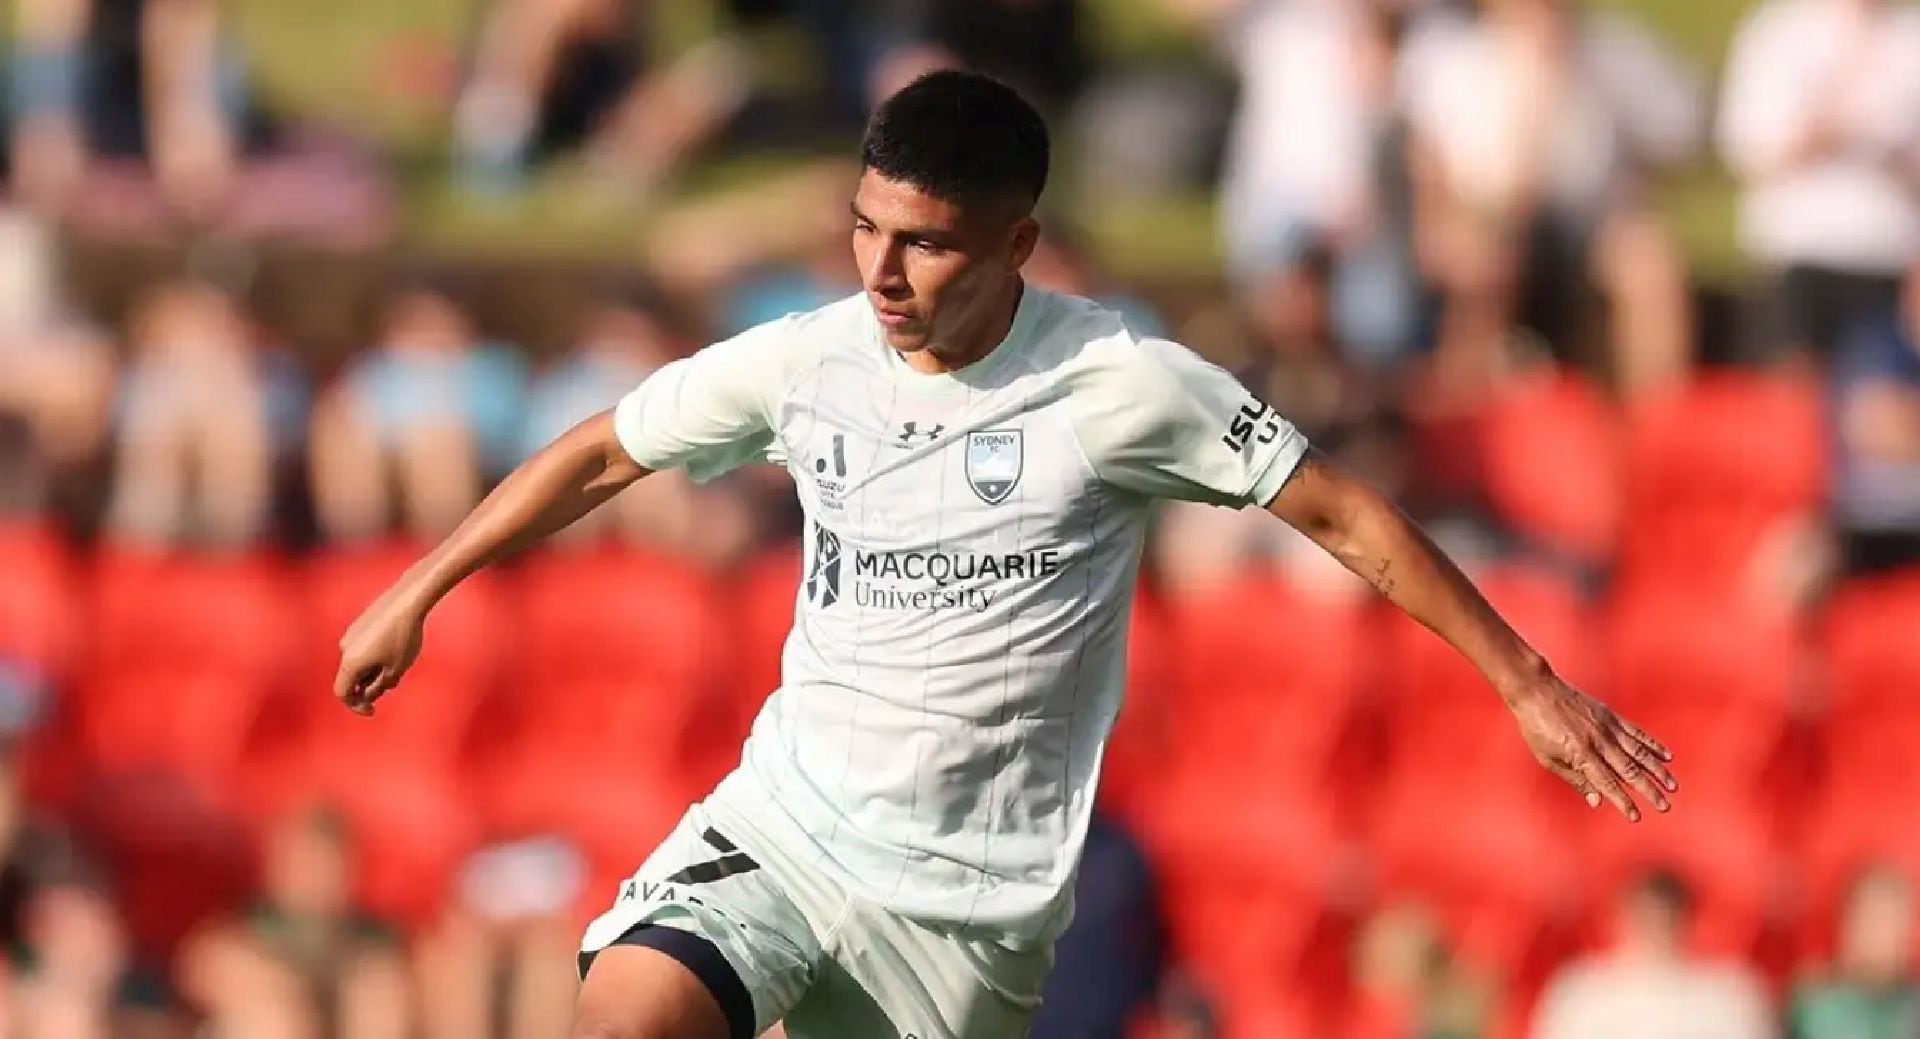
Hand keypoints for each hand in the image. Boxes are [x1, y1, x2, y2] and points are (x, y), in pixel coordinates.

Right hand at [333, 585, 427, 716]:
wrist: (407, 601)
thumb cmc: (403, 637)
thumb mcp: (395, 670)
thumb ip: (378, 687)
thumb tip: (368, 693)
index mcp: (350, 663)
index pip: (343, 693)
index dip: (356, 706)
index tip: (373, 711)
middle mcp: (345, 648)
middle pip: (352, 678)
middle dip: (370, 686)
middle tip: (393, 682)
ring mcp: (351, 634)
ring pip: (358, 663)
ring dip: (374, 671)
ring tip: (399, 663)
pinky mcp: (360, 624)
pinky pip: (362, 649)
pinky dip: (374, 657)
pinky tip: (396, 649)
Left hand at [1509, 677, 1676, 821]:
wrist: (1537, 690)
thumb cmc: (1537, 727)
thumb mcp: (1548, 758)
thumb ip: (1576, 779)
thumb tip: (1597, 801)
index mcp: (1581, 754)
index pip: (1607, 784)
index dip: (1623, 802)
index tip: (1636, 816)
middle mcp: (1599, 742)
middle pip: (1630, 771)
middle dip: (1649, 790)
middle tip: (1665, 807)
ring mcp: (1607, 727)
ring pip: (1639, 753)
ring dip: (1658, 771)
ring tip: (1673, 786)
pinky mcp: (1611, 716)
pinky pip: (1637, 732)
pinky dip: (1653, 745)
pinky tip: (1667, 756)